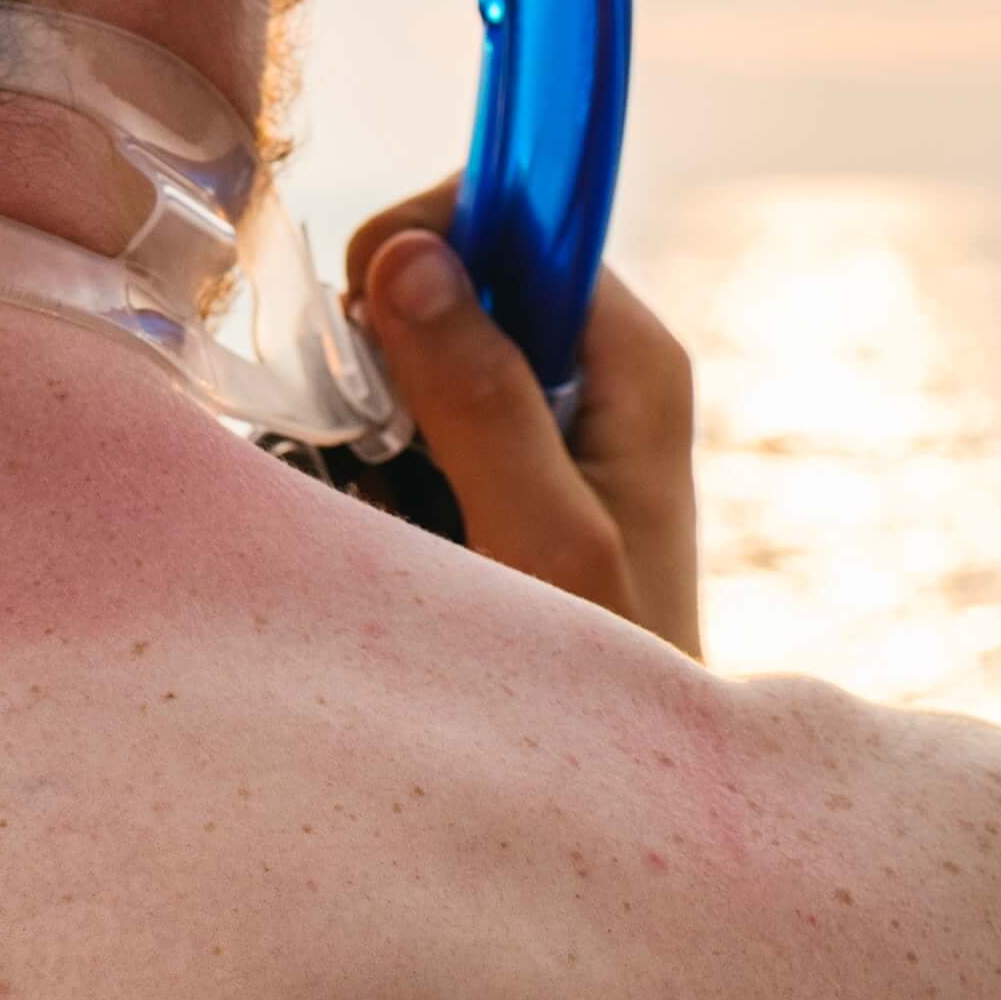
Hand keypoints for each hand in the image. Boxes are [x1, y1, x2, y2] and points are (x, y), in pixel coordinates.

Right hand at [340, 188, 702, 660]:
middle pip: (460, 272)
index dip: (433, 237)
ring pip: (420, 343)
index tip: (368, 314)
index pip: (522, 216)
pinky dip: (372, 448)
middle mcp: (595, 370)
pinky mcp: (497, 465)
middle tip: (371, 434)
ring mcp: (544, 418)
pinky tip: (381, 516)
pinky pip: (410, 411)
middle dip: (390, 333)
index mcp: (633, 359)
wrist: (602, 784)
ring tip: (380, 495)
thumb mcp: (540, 537)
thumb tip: (411, 254)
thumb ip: (479, 397)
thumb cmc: (599, 670)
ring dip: (372, 400)